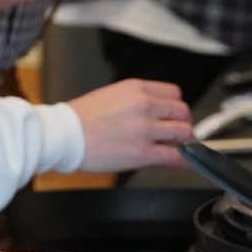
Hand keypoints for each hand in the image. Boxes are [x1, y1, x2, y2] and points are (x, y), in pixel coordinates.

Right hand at [69, 78, 191, 170]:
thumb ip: (136, 100)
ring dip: (185, 141)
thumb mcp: (112, 95)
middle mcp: (144, 106)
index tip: (174, 114)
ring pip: (184, 132)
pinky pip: (175, 156)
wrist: (64, 135)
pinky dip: (186, 160)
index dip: (175, 106)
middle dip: (182, 122)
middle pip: (182, 111)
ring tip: (179, 146)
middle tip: (178, 131)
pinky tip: (187, 162)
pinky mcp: (143, 153)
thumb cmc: (81, 118)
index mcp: (136, 89)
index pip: (174, 93)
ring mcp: (145, 129)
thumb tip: (153, 111)